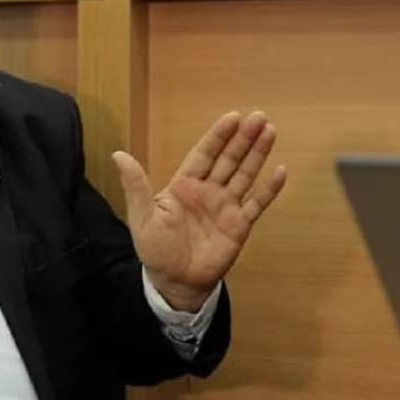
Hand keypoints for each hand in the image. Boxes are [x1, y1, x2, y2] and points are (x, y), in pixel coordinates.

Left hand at [112, 111, 286, 311]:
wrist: (175, 282)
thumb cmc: (156, 249)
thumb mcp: (141, 217)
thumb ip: (135, 186)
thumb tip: (118, 155)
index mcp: (183, 186)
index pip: (203, 154)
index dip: (217, 136)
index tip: (233, 117)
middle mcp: (207, 192)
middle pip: (228, 159)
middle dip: (243, 138)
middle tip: (259, 117)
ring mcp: (225, 207)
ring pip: (244, 175)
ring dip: (257, 154)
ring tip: (270, 131)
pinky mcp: (239, 226)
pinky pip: (257, 204)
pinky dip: (269, 188)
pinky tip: (280, 171)